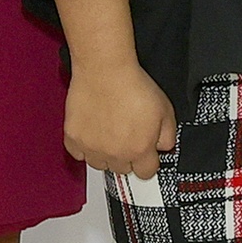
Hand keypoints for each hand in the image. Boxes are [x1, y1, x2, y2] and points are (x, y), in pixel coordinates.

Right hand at [65, 60, 178, 179]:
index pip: (146, 173)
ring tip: (109, 134)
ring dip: (105, 154)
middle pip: (122, 169)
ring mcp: (92, 148)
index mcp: (139, 150)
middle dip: (126, 156)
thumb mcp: (166, 110)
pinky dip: (84, 147)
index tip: (144, 154)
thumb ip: (167, 135)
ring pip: (99, 164)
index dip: (147, 162)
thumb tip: (164, 147)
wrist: (105, 70)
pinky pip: (78, 154)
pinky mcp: (74, 138)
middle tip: (126, 137)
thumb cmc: (132, 85)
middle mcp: (115, 153)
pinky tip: (92, 133)